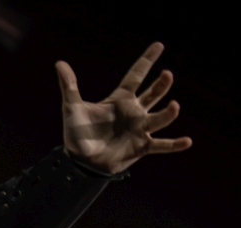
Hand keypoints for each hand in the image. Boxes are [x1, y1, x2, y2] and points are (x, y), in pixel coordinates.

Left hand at [56, 42, 191, 173]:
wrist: (80, 162)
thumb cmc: (76, 134)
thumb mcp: (71, 108)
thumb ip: (69, 86)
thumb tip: (59, 63)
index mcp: (120, 100)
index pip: (136, 75)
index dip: (147, 60)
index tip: (159, 45)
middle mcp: (134, 112)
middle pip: (153, 93)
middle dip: (162, 85)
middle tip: (167, 75)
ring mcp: (140, 129)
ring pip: (160, 117)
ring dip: (169, 112)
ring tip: (175, 106)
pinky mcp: (142, 147)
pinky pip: (162, 145)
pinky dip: (174, 144)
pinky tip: (187, 141)